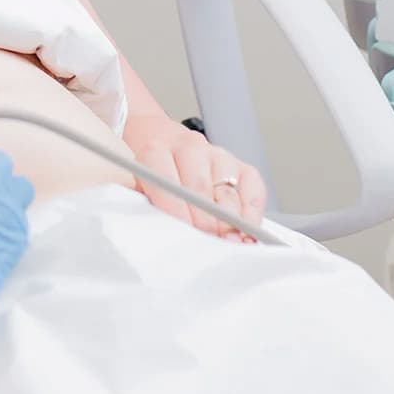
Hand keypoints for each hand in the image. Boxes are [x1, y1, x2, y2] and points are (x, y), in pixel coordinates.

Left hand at [123, 113, 267, 240]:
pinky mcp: (243, 168)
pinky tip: (245, 232)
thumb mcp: (139, 192)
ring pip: (227, 193)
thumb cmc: (155, 182)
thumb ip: (147, 208)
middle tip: (207, 245)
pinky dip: (251, 216)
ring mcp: (218, 156)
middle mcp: (189, 148)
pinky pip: (253, 193)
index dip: (177, 212)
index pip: (167, 182)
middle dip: (204, 223)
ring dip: (229, 224)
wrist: (168, 156)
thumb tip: (163, 232)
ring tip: (227, 244)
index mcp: (156, 152)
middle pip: (200, 188)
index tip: (183, 235)